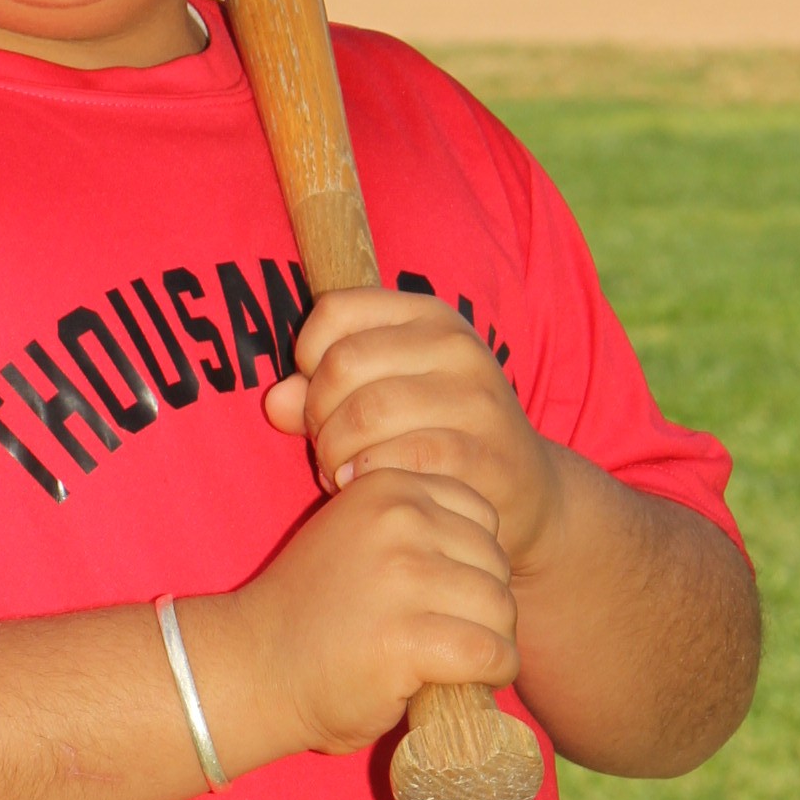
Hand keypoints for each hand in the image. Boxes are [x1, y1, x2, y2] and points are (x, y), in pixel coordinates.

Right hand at [192, 468, 518, 761]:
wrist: (253, 668)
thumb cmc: (311, 614)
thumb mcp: (356, 538)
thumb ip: (411, 527)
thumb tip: (491, 555)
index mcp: (388, 488)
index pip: (483, 515)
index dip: (475, 562)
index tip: (444, 595)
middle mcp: (399, 520)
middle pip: (496, 563)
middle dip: (486, 606)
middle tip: (450, 636)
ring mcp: (403, 576)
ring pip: (500, 608)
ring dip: (491, 642)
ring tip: (457, 661)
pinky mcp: (408, 636)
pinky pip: (490, 652)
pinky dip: (492, 672)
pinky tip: (470, 681)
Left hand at [262, 288, 564, 573]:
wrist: (525, 489)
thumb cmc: (437, 436)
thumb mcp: (384, 397)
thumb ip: (321, 393)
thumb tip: (273, 402)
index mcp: (427, 316)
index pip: (335, 309)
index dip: (307, 357)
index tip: (321, 397)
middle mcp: (455, 345)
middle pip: (342, 364)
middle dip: (317, 415)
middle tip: (326, 447)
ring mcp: (474, 397)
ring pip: (365, 413)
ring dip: (334, 453)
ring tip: (340, 472)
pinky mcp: (484, 452)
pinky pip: (399, 458)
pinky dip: (365, 477)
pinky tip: (362, 487)